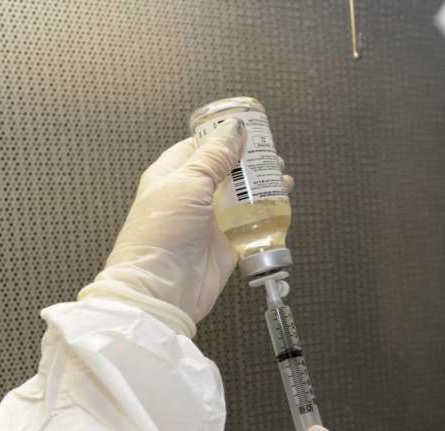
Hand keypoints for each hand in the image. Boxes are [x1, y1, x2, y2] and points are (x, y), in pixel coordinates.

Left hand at [79, 120, 292, 336]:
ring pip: (242, 195)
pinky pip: (251, 222)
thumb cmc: (162, 233)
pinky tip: (281, 202)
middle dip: (250, 161)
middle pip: (226, 170)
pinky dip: (267, 212)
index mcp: (173, 174)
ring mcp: (210, 220)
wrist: (164, 287)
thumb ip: (214, 156)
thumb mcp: (188, 182)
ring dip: (263, 185)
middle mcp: (192, 196)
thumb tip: (233, 130)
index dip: (223, 137)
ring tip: (282, 177)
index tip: (249, 131)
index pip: (200, 147)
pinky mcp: (228, 243)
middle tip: (271, 155)